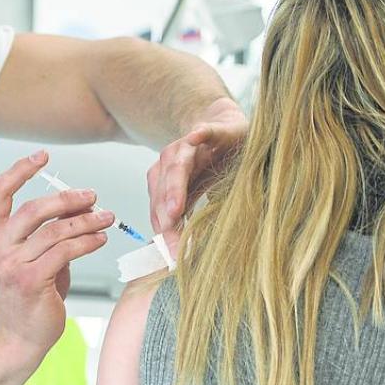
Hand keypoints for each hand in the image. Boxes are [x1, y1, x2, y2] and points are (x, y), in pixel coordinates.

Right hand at [0, 150, 111, 359]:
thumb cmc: (26, 298)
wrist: (17, 339)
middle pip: (33, 209)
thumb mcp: (29, 258)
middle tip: (92, 196)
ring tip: (107, 218)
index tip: (42, 156)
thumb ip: (45, 232)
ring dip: (86, 221)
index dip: (20, 170)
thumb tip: (78, 205)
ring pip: (54, 231)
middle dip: (67, 198)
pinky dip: (87, 242)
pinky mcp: (30, 281)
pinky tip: (100, 239)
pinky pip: (65, 252)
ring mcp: (10, 265)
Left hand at [147, 99, 247, 251]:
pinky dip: (200, 134)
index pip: (159, 207)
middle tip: (171, 240)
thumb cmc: (210, 166)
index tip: (170, 255)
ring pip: (178, 165)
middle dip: (166, 216)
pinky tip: (196, 137)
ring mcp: (190, 145)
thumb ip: (185, 217)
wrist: (225, 129)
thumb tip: (177, 254)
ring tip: (176, 208)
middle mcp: (171, 161)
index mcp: (165, 179)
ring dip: (175, 184)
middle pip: (164, 189)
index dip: (164, 231)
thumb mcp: (197, 194)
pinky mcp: (211, 130)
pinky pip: (205, 132)